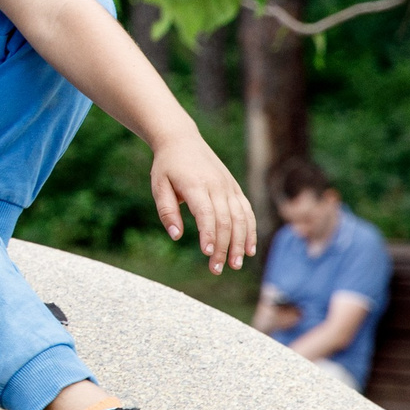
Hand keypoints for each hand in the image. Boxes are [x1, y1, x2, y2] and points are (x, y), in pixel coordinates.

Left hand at [151, 132, 256, 272]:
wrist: (182, 140)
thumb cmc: (167, 166)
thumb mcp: (158, 186)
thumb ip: (167, 211)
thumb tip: (176, 236)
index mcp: (196, 185)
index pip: (206, 214)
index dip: (209, 235)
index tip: (208, 254)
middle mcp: (217, 186)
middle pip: (225, 220)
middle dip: (224, 247)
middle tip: (217, 269)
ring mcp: (229, 186)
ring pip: (241, 218)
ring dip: (241, 243)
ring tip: (236, 264)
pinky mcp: (235, 188)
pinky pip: (246, 211)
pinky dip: (250, 230)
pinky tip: (249, 249)